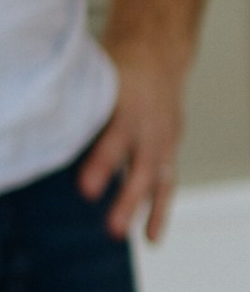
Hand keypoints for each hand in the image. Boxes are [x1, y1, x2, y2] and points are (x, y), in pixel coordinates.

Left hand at [79, 39, 189, 241]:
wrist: (158, 54)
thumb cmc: (118, 66)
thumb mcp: (98, 75)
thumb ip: (79, 105)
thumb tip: (39, 127)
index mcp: (129, 104)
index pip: (114, 139)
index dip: (102, 166)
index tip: (86, 192)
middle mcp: (149, 126)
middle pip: (138, 167)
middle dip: (126, 199)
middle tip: (111, 230)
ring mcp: (162, 139)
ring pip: (154, 180)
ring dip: (142, 211)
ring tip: (126, 238)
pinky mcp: (168, 149)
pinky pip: (166, 184)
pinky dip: (159, 211)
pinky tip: (150, 238)